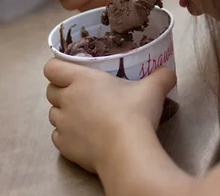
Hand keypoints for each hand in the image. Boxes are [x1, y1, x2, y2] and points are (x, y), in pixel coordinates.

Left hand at [44, 58, 175, 172]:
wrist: (126, 151)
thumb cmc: (134, 114)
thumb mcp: (152, 89)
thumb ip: (161, 77)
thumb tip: (169, 72)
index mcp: (81, 79)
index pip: (52, 68)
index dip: (57, 68)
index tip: (68, 72)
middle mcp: (66, 99)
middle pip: (50, 91)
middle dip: (61, 91)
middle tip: (81, 95)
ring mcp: (63, 123)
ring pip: (53, 114)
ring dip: (64, 114)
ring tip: (84, 118)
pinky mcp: (63, 145)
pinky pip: (57, 136)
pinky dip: (66, 136)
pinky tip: (83, 137)